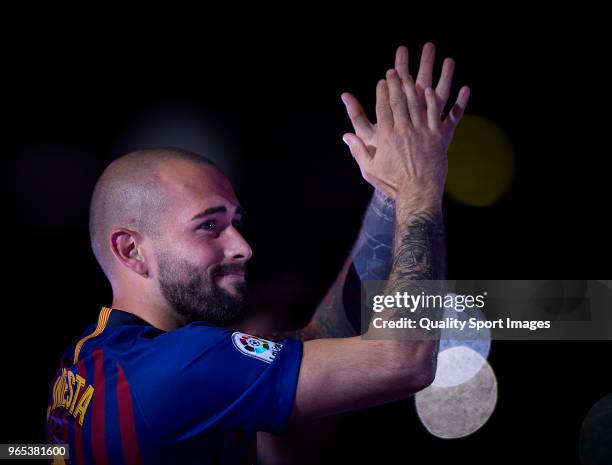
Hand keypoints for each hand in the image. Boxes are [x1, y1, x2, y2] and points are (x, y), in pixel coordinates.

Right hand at [341, 43, 469, 202]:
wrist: (418, 193)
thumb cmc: (392, 183)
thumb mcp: (369, 169)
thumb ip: (358, 150)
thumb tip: (345, 137)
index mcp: (386, 137)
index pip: (383, 108)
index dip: (382, 92)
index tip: (381, 82)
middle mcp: (403, 131)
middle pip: (399, 101)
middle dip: (395, 84)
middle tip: (394, 71)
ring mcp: (421, 132)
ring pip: (416, 103)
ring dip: (411, 87)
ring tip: (408, 75)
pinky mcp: (436, 137)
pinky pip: (434, 114)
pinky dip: (430, 101)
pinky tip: (428, 91)